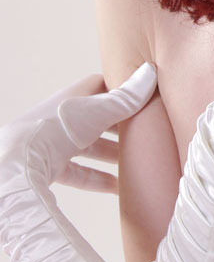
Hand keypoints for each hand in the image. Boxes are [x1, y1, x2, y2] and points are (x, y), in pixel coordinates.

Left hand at [0, 64, 207, 261]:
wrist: (15, 165)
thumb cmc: (53, 129)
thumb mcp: (97, 111)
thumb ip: (125, 98)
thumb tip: (150, 73)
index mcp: (74, 97)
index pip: (102, 87)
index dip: (123, 90)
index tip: (145, 98)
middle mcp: (65, 117)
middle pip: (99, 118)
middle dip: (122, 126)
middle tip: (147, 133)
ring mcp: (56, 144)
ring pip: (90, 147)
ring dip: (112, 155)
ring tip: (137, 163)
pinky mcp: (50, 169)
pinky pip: (80, 173)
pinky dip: (99, 179)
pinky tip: (118, 188)